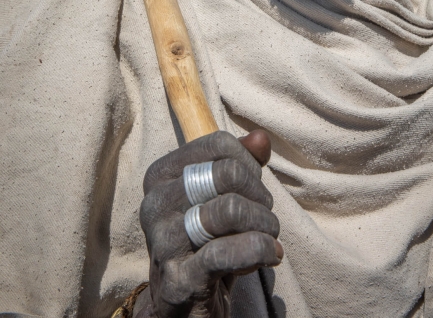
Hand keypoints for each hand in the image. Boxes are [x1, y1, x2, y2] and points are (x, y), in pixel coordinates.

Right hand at [137, 130, 281, 317]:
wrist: (180, 306)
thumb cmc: (204, 242)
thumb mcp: (219, 197)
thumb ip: (241, 162)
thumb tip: (261, 139)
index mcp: (161, 174)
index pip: (218, 144)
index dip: (249, 164)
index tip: (255, 189)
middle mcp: (156, 202)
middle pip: (228, 174)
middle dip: (260, 196)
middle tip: (265, 219)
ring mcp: (164, 240)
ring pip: (231, 209)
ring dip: (264, 225)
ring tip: (269, 238)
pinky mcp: (179, 278)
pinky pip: (228, 251)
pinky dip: (259, 250)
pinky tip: (269, 255)